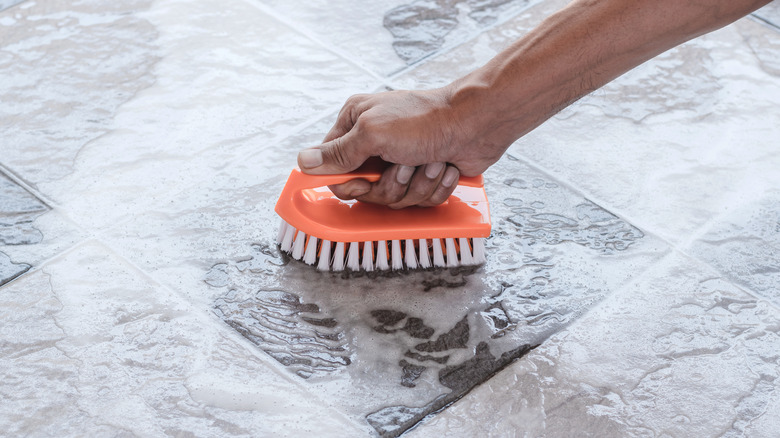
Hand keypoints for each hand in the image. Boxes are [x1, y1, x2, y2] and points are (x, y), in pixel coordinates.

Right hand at [296, 88, 504, 207]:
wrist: (476, 125)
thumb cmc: (425, 121)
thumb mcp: (372, 134)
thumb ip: (337, 153)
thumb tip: (303, 162)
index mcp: (356, 125)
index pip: (333, 167)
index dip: (348, 183)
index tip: (359, 183)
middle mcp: (376, 143)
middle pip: (366, 190)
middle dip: (390, 185)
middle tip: (404, 166)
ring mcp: (400, 161)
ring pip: (394, 199)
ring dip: (416, 185)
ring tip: (429, 162)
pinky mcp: (424, 177)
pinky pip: (419, 202)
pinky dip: (434, 187)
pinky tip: (443, 167)